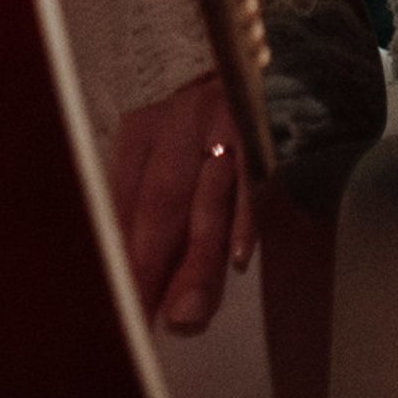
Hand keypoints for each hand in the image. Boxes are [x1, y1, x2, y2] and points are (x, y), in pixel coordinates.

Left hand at [109, 73, 255, 333]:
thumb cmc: (218, 139)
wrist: (280, 72)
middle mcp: (179, 122)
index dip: (118, 264)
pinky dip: (245, 221)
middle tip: (144, 325)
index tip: (117, 317)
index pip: (120, 206)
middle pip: (161, 204)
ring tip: (186, 314)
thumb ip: (167, 231)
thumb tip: (162, 311)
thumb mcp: (180, 164)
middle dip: (151, 270)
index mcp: (142, 134)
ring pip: (207, 201)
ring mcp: (227, 122)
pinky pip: (254, 182)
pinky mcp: (269, 129)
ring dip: (197, 263)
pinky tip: (239, 258)